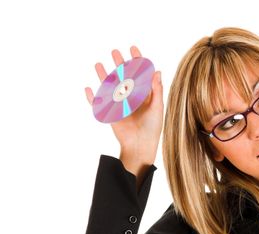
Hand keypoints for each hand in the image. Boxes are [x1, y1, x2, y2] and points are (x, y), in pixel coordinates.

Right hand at [85, 46, 163, 163]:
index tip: (133, 49)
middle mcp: (132, 98)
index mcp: (145, 96)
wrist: (141, 146)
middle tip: (115, 52)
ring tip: (99, 64)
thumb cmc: (153, 128)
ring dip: (104, 76)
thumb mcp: (157, 107)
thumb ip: (156, 90)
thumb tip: (157, 71)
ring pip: (110, 87)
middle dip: (120, 64)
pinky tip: (88, 89)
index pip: (140, 75)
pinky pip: (99, 105)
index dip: (137, 62)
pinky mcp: (112, 115)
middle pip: (124, 78)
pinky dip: (93, 98)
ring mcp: (121, 106)